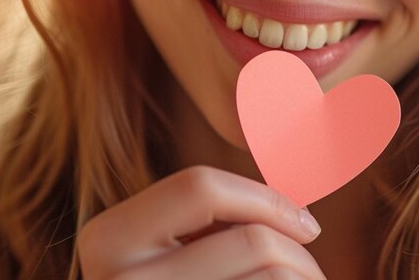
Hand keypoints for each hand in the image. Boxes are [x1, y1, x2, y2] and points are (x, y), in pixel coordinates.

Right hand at [77, 165, 325, 278]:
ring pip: (274, 279)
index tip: (307, 224)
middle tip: (311, 277)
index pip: (200, 185)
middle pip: (252, 240)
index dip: (267, 197)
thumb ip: (212, 221)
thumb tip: (305, 151)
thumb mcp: (169, 256)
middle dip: (299, 255)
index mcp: (107, 240)